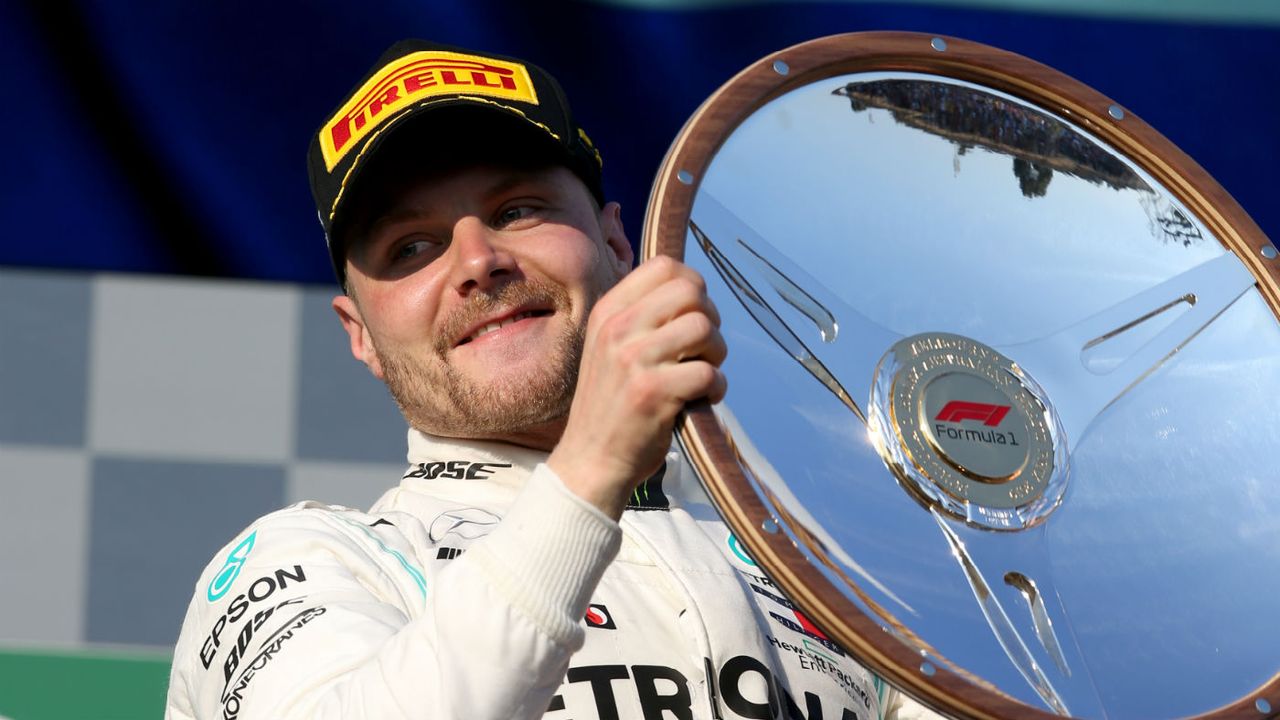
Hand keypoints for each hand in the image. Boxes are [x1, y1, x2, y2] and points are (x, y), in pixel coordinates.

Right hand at [549, 256, 726, 518]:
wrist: (590, 460)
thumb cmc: (611, 403)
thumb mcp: (609, 347)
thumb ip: (640, 317)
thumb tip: (692, 288)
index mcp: (608, 312)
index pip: (663, 267)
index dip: (692, 286)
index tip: (692, 315)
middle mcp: (617, 330)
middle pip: (691, 291)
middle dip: (710, 318)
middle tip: (702, 347)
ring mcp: (634, 360)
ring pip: (704, 328)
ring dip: (717, 353)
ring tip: (703, 372)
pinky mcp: (653, 393)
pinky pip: (709, 373)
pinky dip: (716, 387)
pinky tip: (702, 398)